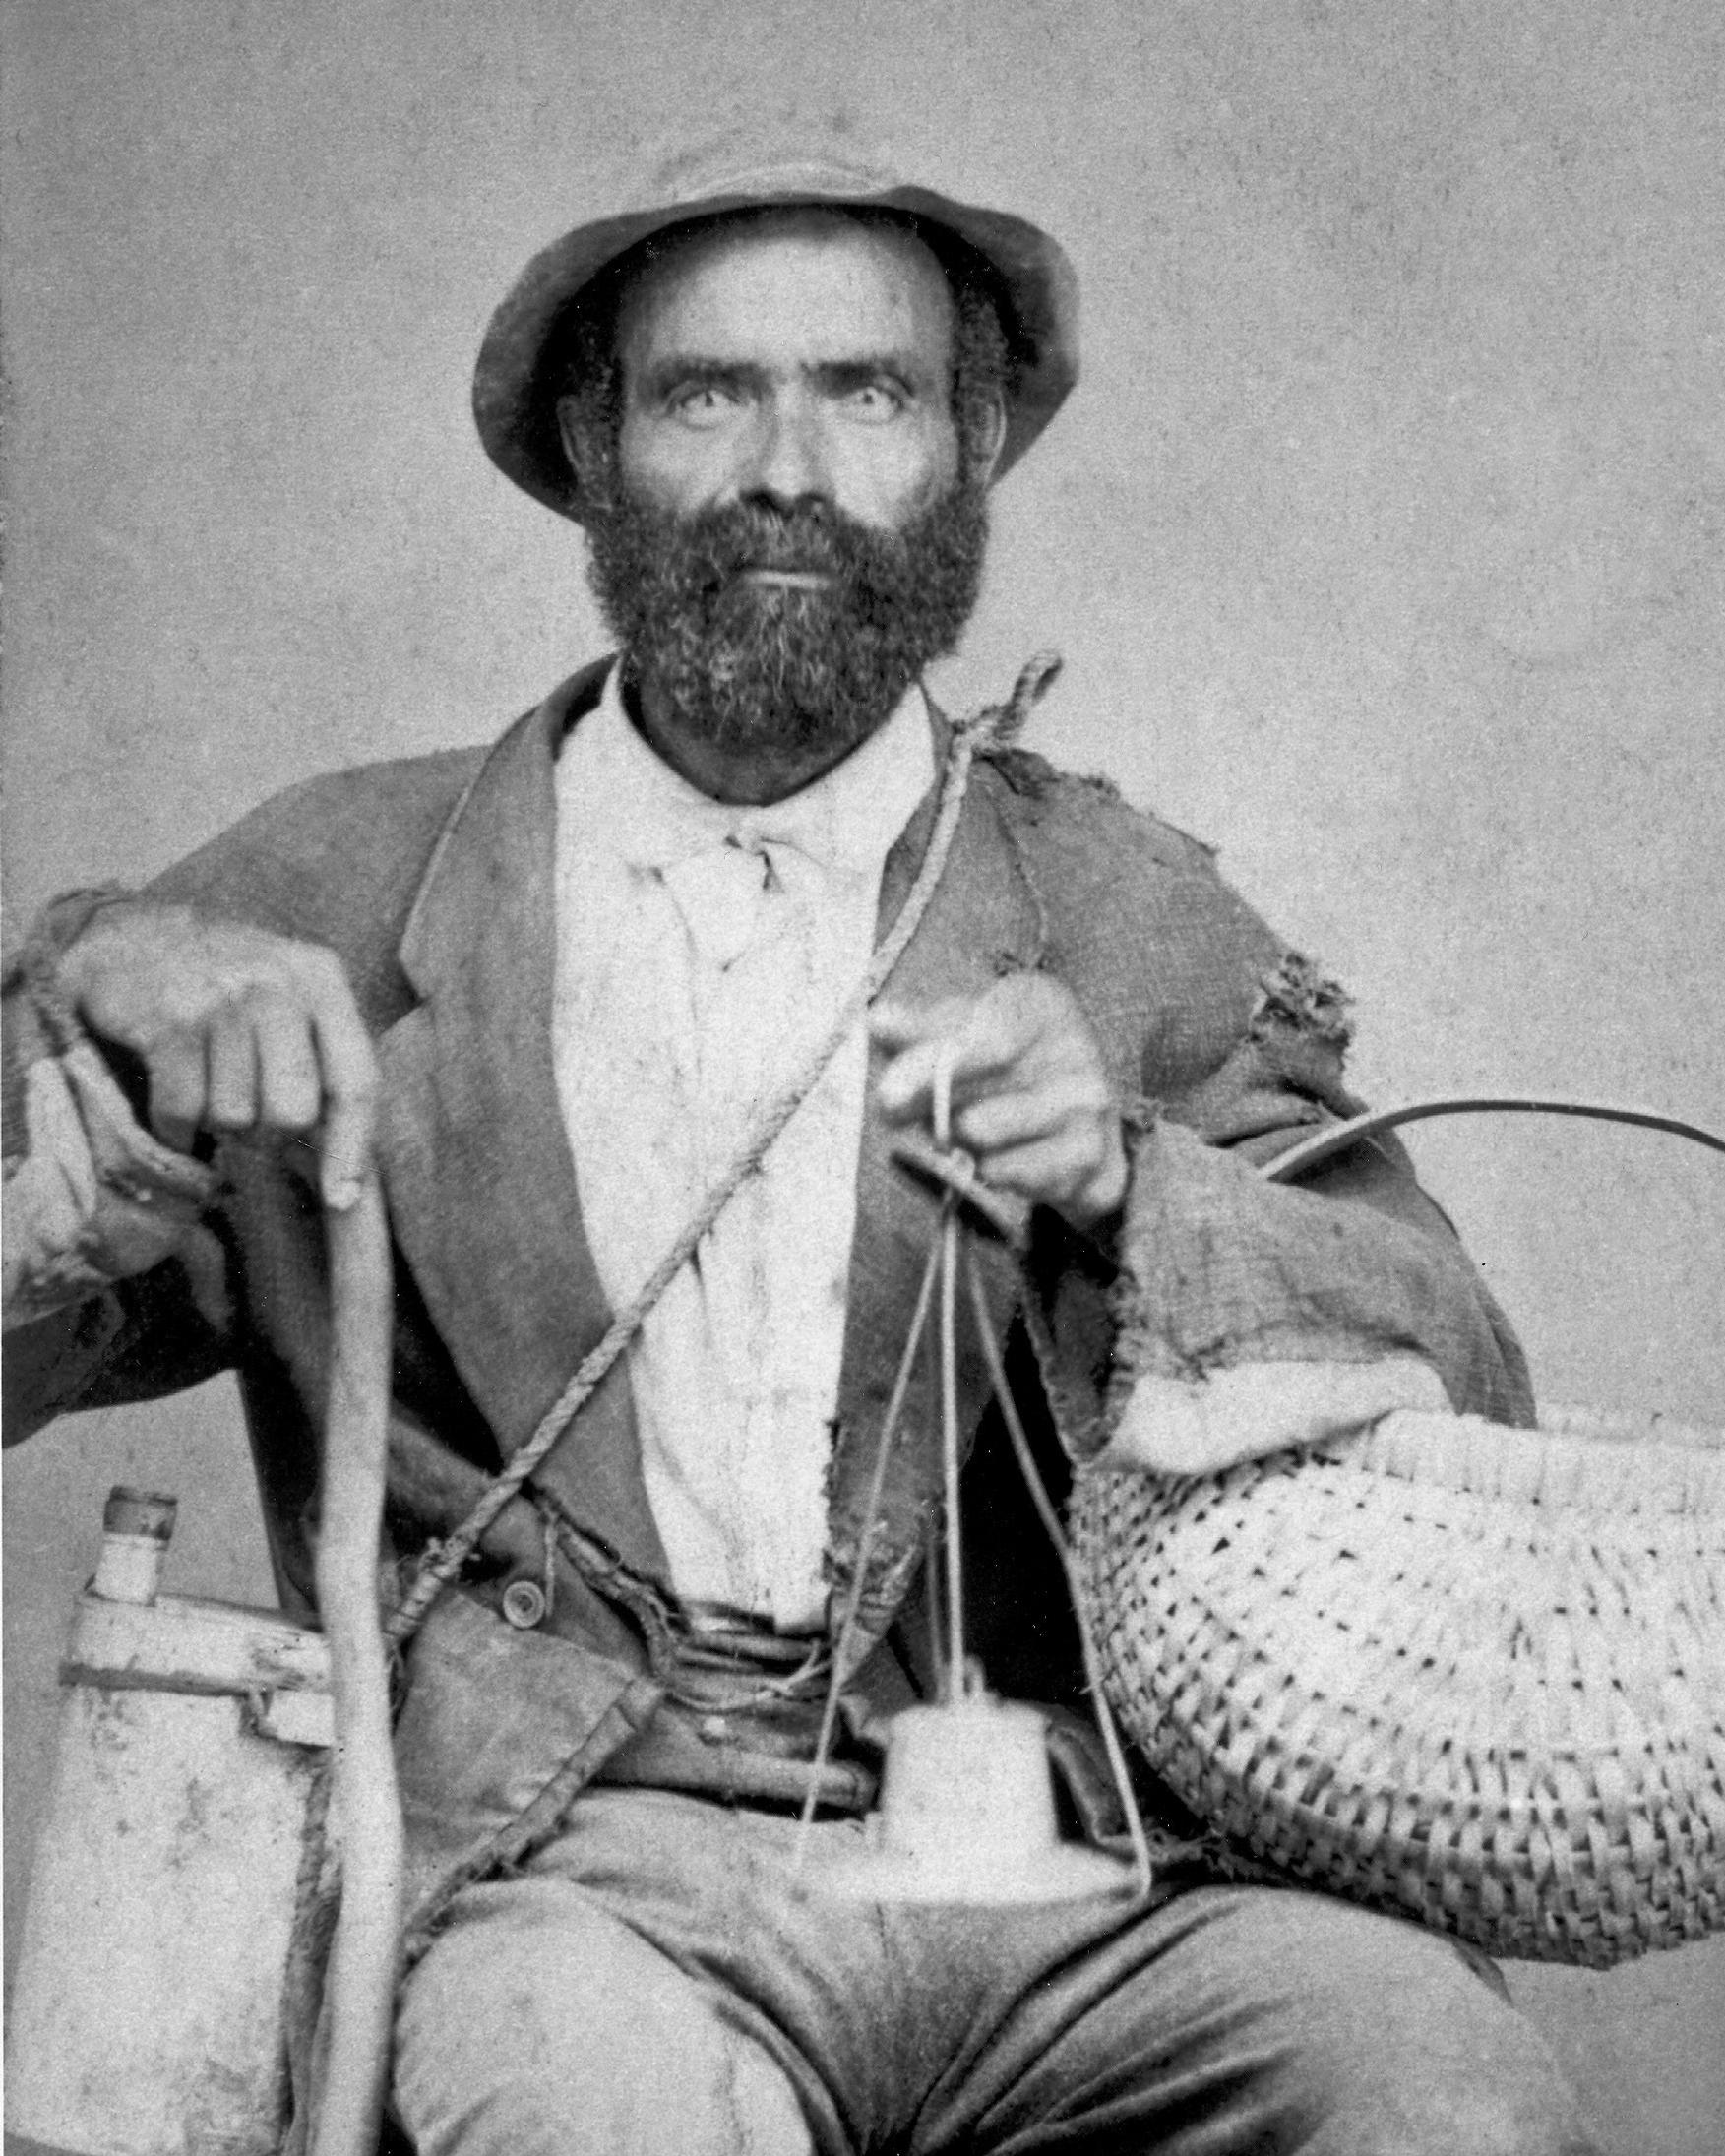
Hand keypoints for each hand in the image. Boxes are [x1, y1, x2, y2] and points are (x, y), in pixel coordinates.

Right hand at [56, 901, 378, 1210]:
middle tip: (245, 1116)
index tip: (341, 1199)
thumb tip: (350, 1179)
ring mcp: (222, 998)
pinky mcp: (168, 1020)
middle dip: (267, 1132)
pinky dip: (176, 1127)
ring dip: (217, 1121)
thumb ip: (325, 1065)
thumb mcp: (290, 1000)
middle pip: (294, 1111)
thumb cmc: (227, 987)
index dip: (351, 1148)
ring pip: (236, 1115)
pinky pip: (184, 1111)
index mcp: (323, 980)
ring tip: (206, 1086)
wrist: (129, 937)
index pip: (356, 1080)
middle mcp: (278, 982)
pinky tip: (172, 1105)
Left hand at [872, 972, 1126, 1230]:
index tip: (886, 1094)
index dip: (931, 1067)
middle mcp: (1074, 1048)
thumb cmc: (1011, 1060)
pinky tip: (1002, 1151)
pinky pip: (1004, 1171)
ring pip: (981, 1134)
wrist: (1082, 1116)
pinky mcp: (1088, 1155)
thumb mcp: (968, 1028)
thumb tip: (879, 1022)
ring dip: (957, 1136)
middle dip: (924, 1107)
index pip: (986, 1038)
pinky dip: (987, 1166)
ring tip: (968, 1122)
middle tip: (897, 1111)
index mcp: (1043, 1002)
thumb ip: (921, 1029)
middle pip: (976, 1091)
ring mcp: (1087, 1104)